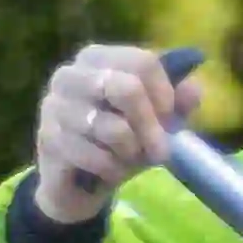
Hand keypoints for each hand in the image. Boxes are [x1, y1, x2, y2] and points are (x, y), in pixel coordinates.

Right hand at [25, 42, 191, 226]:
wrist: (77, 184)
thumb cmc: (118, 143)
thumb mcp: (154, 123)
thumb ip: (176, 104)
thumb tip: (194, 91)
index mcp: (97, 58)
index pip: (143, 62)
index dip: (165, 93)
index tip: (171, 118)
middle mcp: (70, 75)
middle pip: (127, 88)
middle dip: (152, 125)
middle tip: (161, 150)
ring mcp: (54, 106)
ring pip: (114, 128)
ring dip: (132, 152)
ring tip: (130, 159)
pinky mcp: (49, 140)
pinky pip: (97, 156)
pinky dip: (113, 169)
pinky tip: (109, 171)